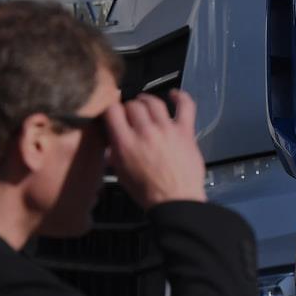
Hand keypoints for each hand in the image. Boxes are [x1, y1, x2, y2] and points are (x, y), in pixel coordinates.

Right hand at [104, 90, 206, 207]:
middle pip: (133, 105)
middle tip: (130, 115)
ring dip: (147, 101)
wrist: (177, 201)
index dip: (110, 109)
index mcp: (125, 143)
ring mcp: (166, 129)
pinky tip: (174, 94)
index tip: (113, 114)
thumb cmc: (147, 192)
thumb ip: (115, 153)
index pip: (112, 110)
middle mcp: (144, 131)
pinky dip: (180, 96)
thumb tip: (112, 141)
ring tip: (144, 104)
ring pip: (154, 102)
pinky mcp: (185, 131)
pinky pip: (185, 106)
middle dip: (129, 108)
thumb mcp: (121, 174)